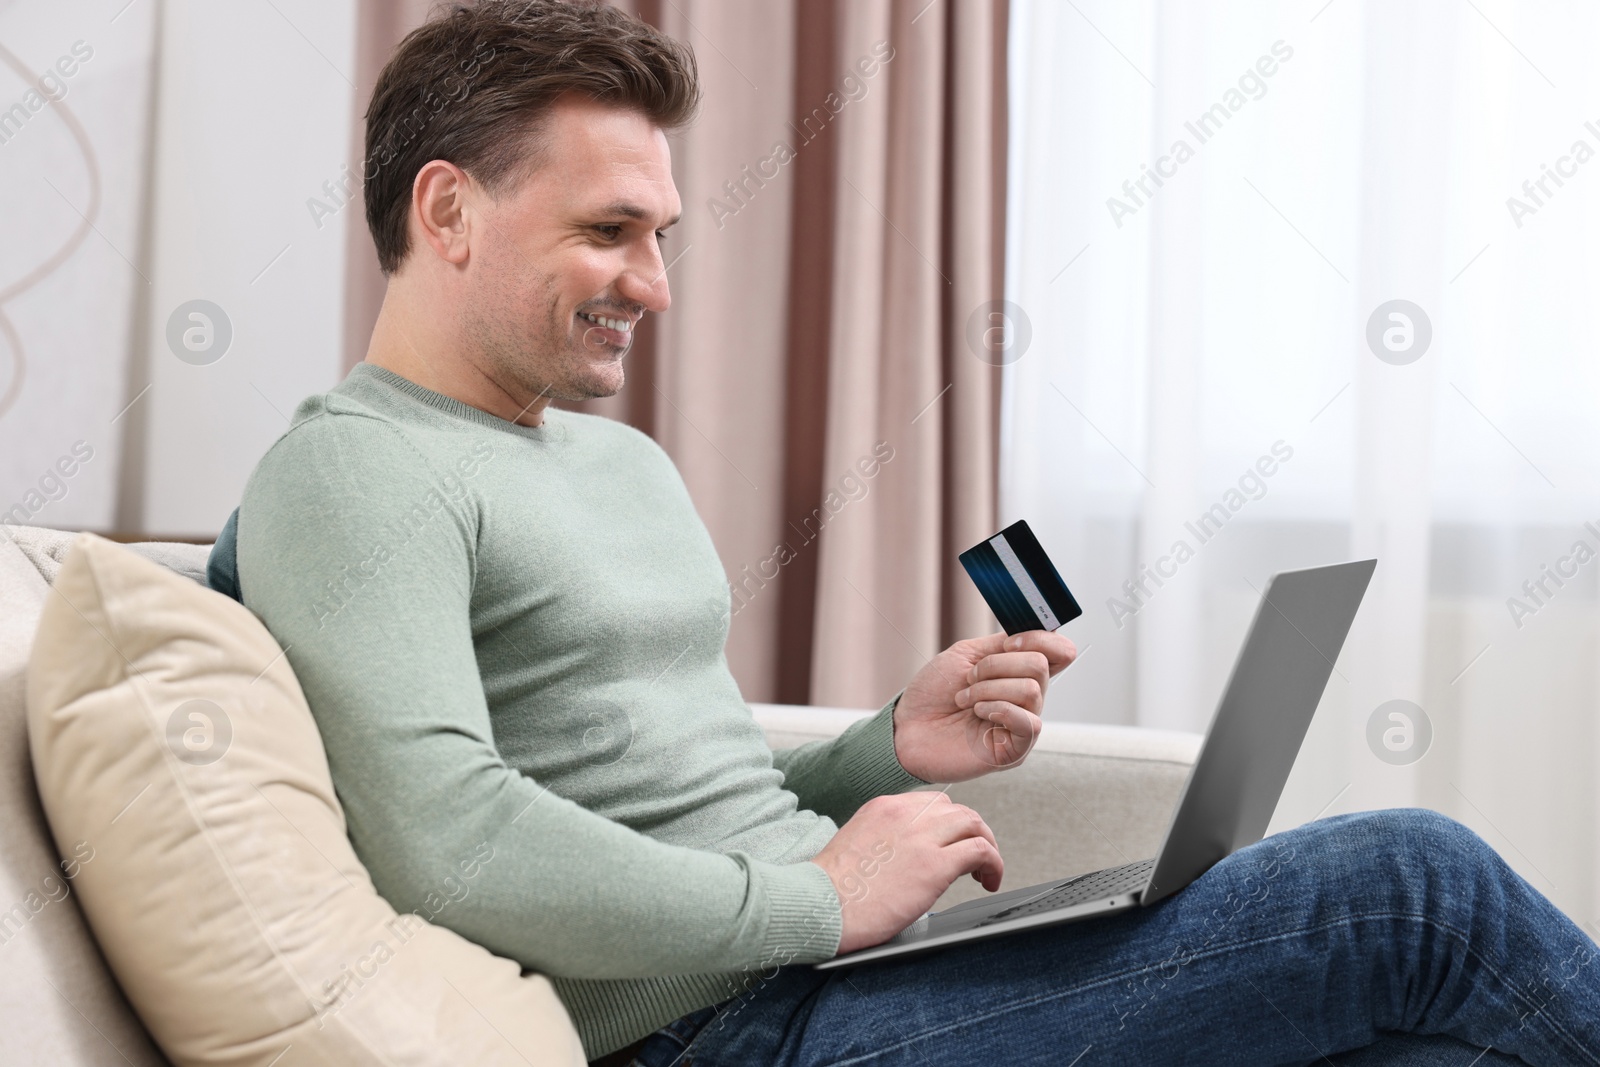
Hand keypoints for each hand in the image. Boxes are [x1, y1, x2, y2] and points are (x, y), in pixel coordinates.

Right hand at [810, 792, 1002, 953]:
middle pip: (957, 810)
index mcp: (882, 808)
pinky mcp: (935, 865)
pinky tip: (988, 881)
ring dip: (987, 847)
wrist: (818, 905)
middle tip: (975, 860)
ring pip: (975, 825)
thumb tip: (906, 860)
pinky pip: (982, 852)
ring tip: (985, 872)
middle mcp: (904, 814)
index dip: (949, 826)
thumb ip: (884, 842)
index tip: (951, 846)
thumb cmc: (828, 891)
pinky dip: (994, 865)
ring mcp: (922, 837)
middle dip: (971, 833)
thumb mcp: (856, 847)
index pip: (932, 804)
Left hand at [893, 630, 1075, 782]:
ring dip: (989, 688)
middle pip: (1041, 665)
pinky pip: (1030, 723)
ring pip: (1032, 690)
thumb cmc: (933, 692)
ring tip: (965, 699)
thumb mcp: (967, 655)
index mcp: (1019, 673)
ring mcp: (1023, 724)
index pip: (1061, 652)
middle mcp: (1027, 698)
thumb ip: (1003, 644)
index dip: (1042, 639)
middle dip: (998, 665)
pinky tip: (977, 713)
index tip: (1008, 643)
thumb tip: (1038, 632)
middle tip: (969, 678)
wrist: (906, 726)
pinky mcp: (1016, 750)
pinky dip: (1000, 709)